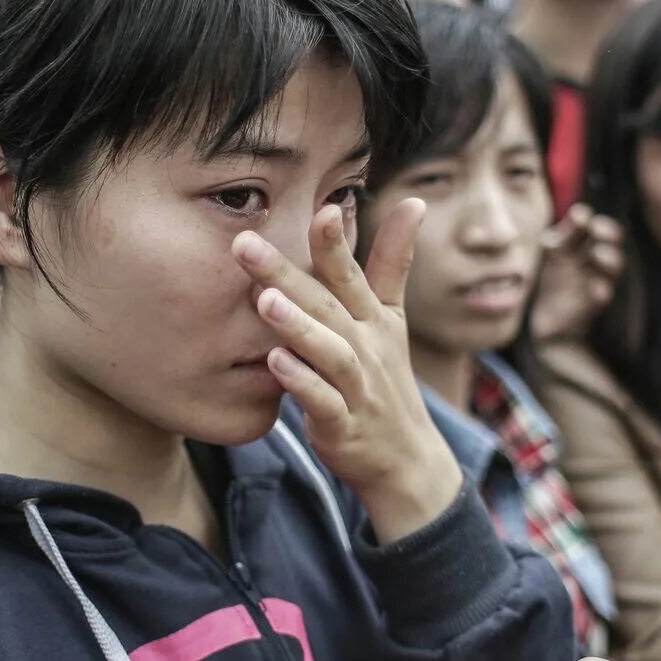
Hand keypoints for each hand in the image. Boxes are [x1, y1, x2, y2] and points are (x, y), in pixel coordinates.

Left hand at [232, 200, 462, 542]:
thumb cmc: (386, 378)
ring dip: (299, 327)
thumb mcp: (394, 317)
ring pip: (330, 353)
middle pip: (328, 305)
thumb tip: (415, 201)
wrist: (406, 458)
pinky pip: (322, 403)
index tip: (322, 208)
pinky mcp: (342, 426)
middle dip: (288, 272)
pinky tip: (274, 365)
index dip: (336, 243)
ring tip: (264, 301)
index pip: (351, 274)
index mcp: (373, 318)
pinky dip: (301, 384)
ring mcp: (356, 388)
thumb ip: (393, 261)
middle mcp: (367, 347)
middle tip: (245, 244)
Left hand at [530, 204, 623, 342]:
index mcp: (582, 245)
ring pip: (614, 266)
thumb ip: (560, 237)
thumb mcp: (550, 254)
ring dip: (609, 257)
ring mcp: (596, 281)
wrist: (542, 321)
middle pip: (612, 241)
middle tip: (595, 229)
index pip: (597, 226)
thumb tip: (576, 217)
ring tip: (598, 254)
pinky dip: (601, 290)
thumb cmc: (548, 281)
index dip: (589, 218)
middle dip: (607, 232)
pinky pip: (604, 295)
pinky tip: (597, 288)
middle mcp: (593, 261)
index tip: (579, 216)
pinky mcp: (593, 305)